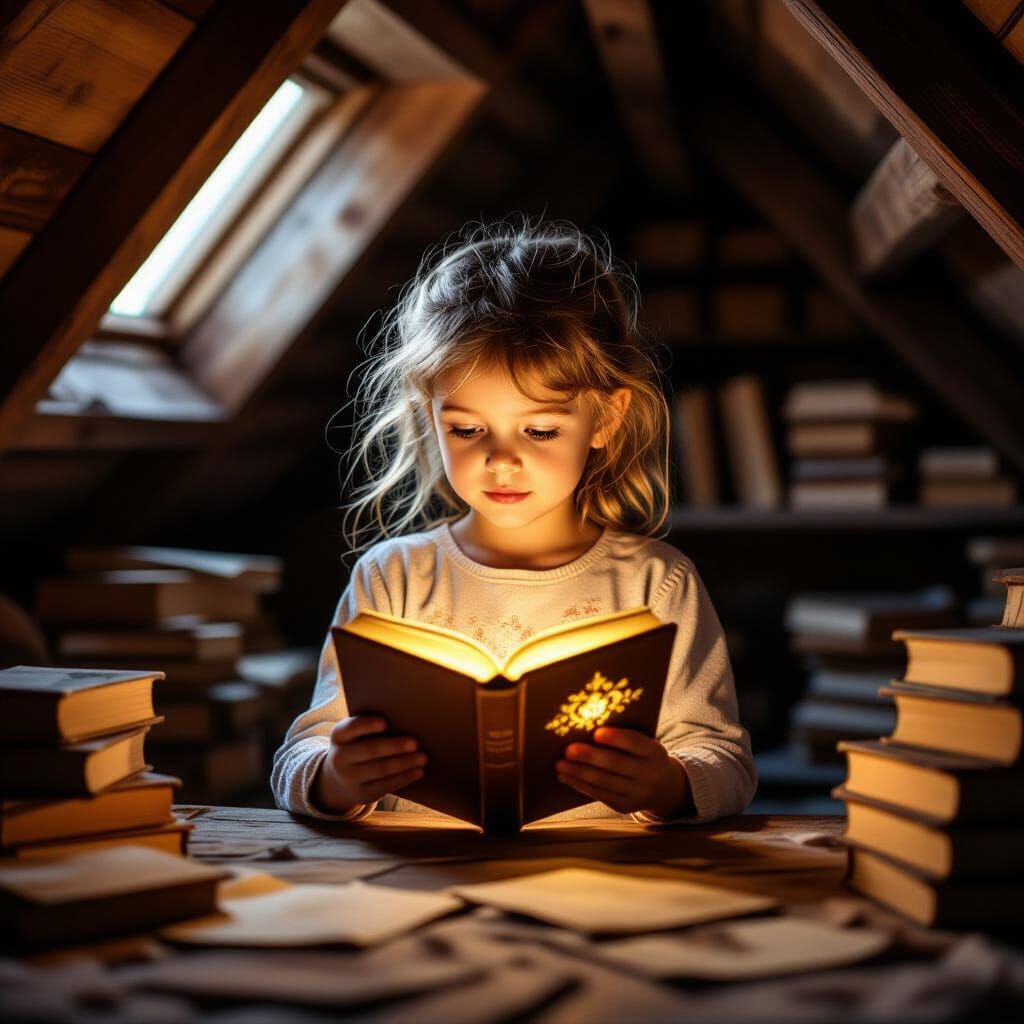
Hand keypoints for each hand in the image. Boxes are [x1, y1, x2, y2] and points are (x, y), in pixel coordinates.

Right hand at [312, 716, 426, 814]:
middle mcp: (339, 758)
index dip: (366, 725)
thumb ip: (371, 726)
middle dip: (394, 747)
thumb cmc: (359, 745)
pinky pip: (385, 786)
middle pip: (369, 750)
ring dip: (404, 763)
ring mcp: (349, 778)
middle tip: (415, 743)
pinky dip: (404, 778)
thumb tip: (406, 721)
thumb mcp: (356, 734)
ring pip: (380, 769)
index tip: (384, 722)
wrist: (340, 777)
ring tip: (423, 757)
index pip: (350, 728)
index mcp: (339, 736)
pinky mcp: (361, 794)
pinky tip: (418, 771)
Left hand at [556, 727, 690, 817]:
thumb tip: (588, 727)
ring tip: (560, 764)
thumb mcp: (645, 744)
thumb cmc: (644, 756)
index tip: (596, 733)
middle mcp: (649, 775)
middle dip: (590, 758)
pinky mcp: (625, 806)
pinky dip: (581, 785)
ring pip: (604, 783)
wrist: (665, 786)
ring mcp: (638, 794)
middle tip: (568, 750)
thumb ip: (624, 737)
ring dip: (579, 773)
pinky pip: (600, 795)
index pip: (635, 743)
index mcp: (655, 752)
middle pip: (616, 765)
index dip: (616, 738)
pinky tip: (567, 777)